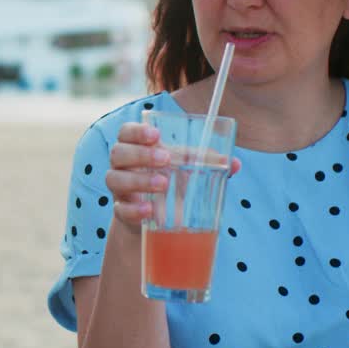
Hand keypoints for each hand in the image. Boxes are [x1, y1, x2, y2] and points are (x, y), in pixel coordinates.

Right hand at [106, 122, 241, 232]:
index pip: (126, 132)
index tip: (156, 135)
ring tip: (163, 184)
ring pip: (114, 179)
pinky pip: (120, 210)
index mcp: (135, 147)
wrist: (158, 216)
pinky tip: (149, 211)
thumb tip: (234, 163)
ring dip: (139, 180)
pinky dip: (134, 210)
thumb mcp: (186, 168)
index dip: (137, 131)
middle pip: (118, 153)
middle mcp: (122, 165)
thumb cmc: (172, 181)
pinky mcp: (122, 211)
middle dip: (141, 154)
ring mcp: (119, 189)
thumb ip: (206, 161)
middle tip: (166, 159)